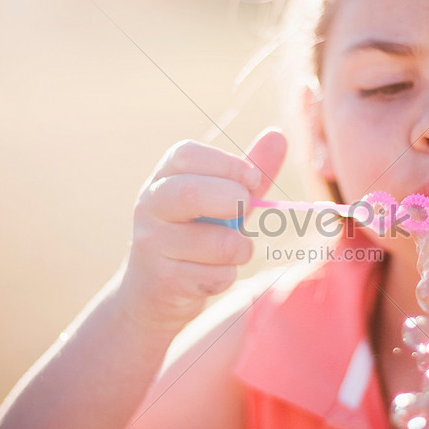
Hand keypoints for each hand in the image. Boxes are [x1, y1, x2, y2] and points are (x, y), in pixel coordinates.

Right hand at [118, 128, 286, 330]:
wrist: (152, 294)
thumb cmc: (194, 237)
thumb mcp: (219, 201)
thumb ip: (246, 173)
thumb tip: (278, 134)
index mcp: (163, 178)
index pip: (186, 154)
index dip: (227, 164)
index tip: (252, 179)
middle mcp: (150, 205)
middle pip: (192, 192)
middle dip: (233, 200)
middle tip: (245, 210)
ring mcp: (152, 243)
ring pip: (217, 242)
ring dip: (240, 248)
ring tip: (231, 252)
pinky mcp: (164, 279)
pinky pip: (216, 275)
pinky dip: (227, 276)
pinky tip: (209, 276)